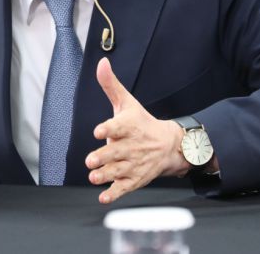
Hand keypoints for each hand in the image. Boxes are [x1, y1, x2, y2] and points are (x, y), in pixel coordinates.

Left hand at [85, 58, 189, 203]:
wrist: (169, 145)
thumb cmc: (142, 123)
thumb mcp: (127, 102)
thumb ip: (111, 85)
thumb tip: (101, 62)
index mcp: (129, 126)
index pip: (118, 126)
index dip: (108, 129)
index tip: (98, 131)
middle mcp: (131, 146)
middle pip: (116, 152)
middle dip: (103, 157)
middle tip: (91, 160)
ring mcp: (133, 164)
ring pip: (117, 171)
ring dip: (105, 175)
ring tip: (94, 176)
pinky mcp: (135, 179)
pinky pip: (124, 188)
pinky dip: (114, 194)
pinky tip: (104, 196)